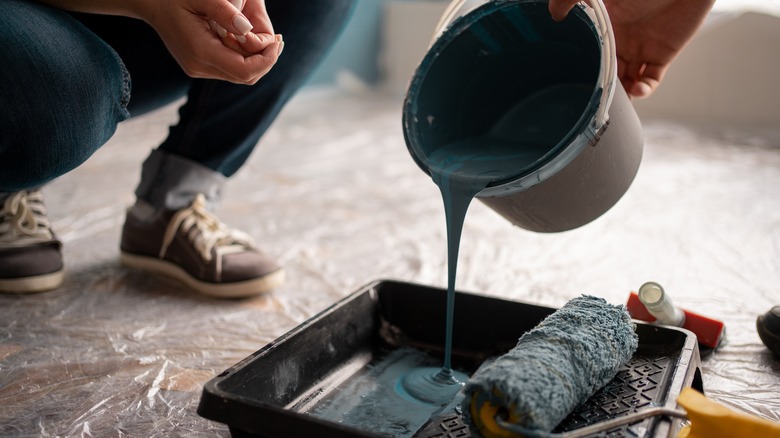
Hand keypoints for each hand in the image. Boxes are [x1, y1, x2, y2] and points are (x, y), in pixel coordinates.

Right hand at [138, 0, 282, 83]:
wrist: (150, 3)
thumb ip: (224, 11)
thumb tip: (248, 30)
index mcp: (201, 51)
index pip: (245, 70)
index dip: (267, 60)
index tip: (277, 41)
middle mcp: (200, 67)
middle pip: (245, 77)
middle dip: (267, 61)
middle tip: (280, 40)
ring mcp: (198, 69)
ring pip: (240, 76)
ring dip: (258, 61)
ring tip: (271, 41)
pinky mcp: (199, 66)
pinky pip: (230, 69)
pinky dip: (245, 59)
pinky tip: (252, 42)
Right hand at [548, 0, 714, 98]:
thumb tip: (554, 14)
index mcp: (605, 24)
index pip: (589, 50)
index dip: (583, 65)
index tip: (575, 78)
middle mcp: (621, 39)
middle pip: (606, 70)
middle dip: (601, 85)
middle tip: (594, 96)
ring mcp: (642, 48)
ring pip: (626, 80)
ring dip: (621, 93)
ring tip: (615, 98)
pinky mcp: (662, 55)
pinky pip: (650, 81)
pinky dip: (643, 91)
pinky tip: (637, 89)